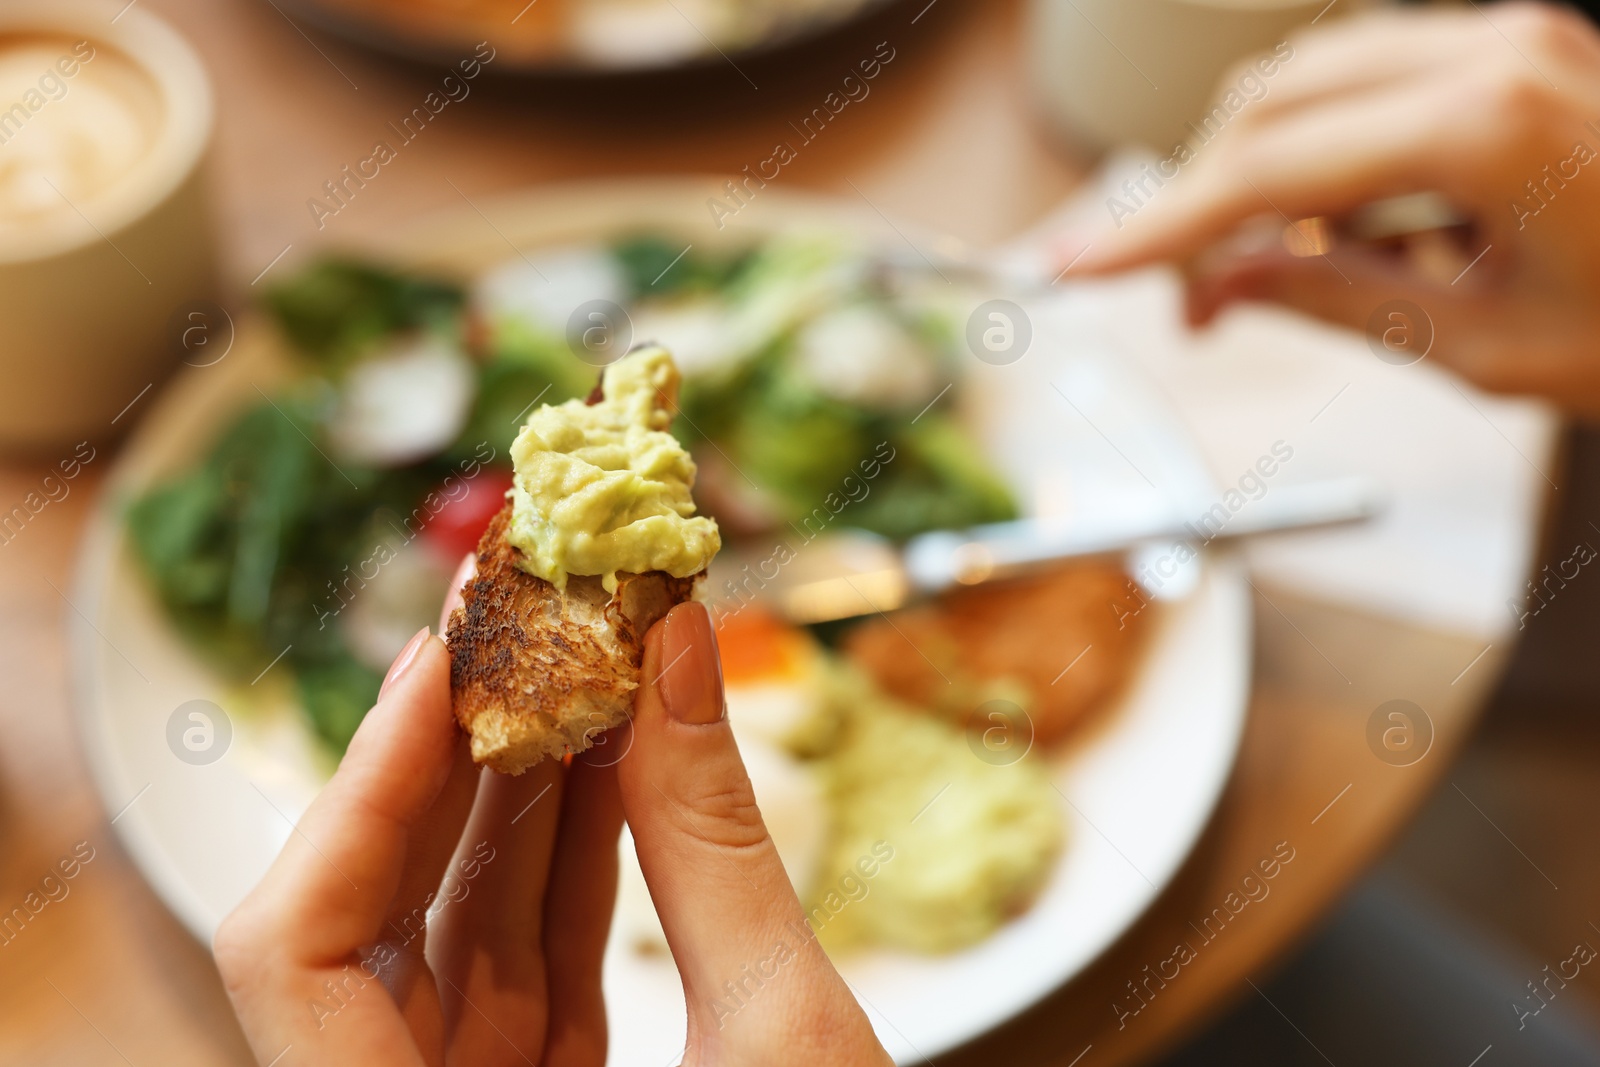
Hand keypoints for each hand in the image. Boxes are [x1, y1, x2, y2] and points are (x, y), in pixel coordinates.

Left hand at [214, 555, 888, 1065]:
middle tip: (514, 613)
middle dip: (447, 753)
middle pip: (371, 918)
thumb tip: (679, 648)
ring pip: (452, 929)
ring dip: (517, 786)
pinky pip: (523, 960)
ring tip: (576, 657)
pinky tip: (616, 754)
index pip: (297, 955)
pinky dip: (567, 854)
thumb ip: (715, 841)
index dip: (360, 787)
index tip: (443, 656)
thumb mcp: (786, 1041)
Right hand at [1069, 3, 1599, 412]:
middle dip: (1206, 203)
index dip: (1157, 227)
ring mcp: (1510, 39)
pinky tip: (1348, 235)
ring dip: (1263, 175)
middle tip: (1189, 304)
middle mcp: (1493, 51)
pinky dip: (1328, 155)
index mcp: (1485, 123)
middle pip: (1270, 103)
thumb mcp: (1480, 347)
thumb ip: (1332, 298)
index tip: (1079, 267)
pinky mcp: (1518, 52)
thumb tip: (1222, 282)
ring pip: (1311, 82)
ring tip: (1265, 278)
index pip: (1262, 168)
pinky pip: (1373, 84)